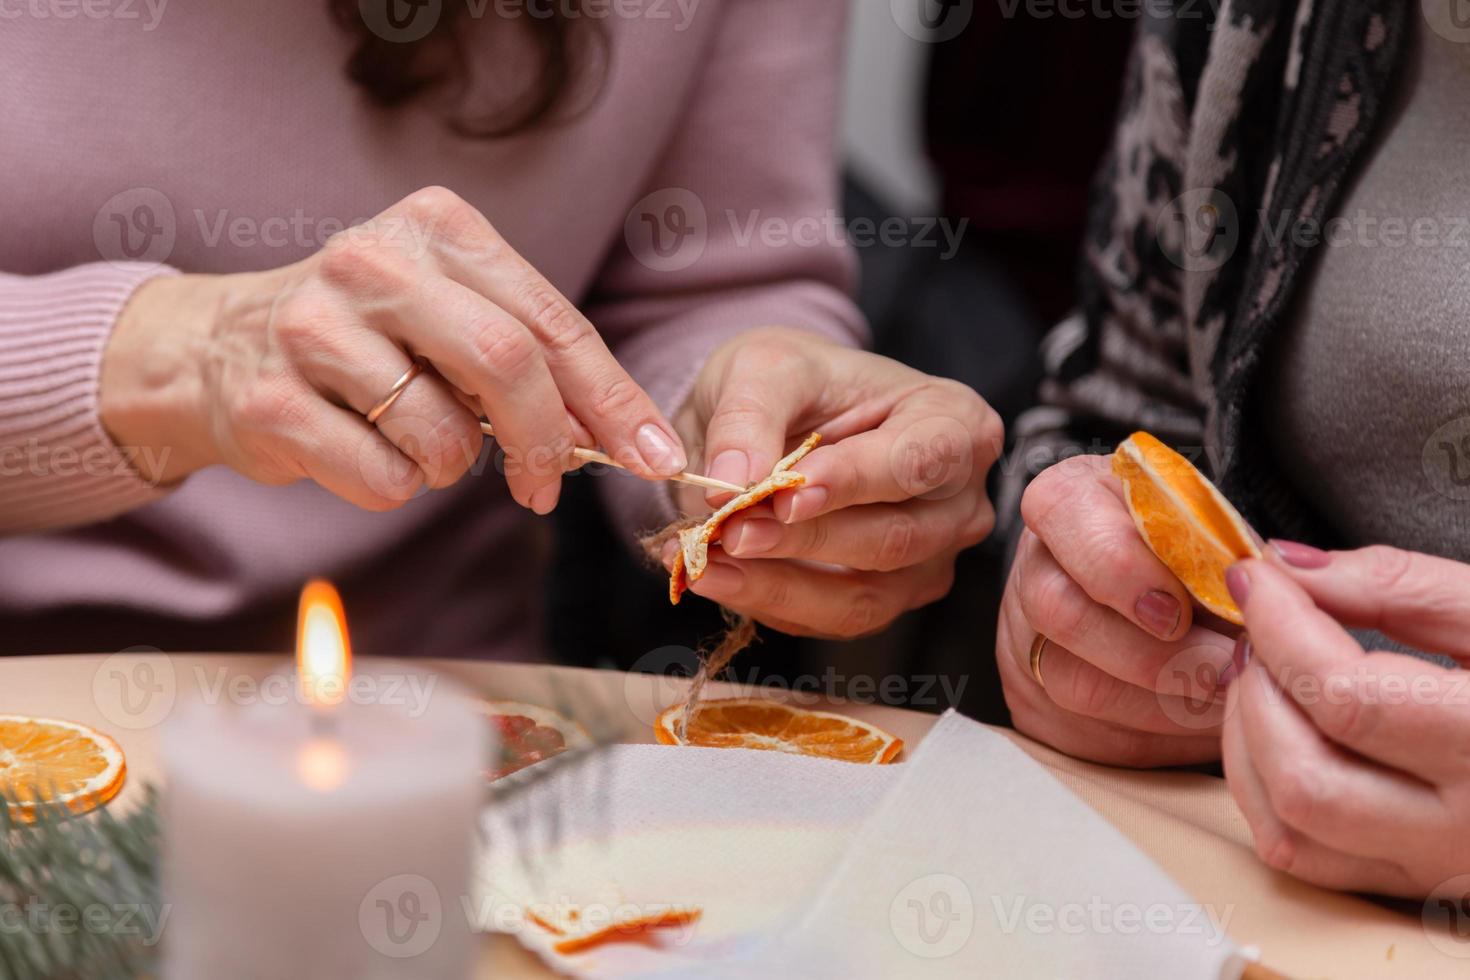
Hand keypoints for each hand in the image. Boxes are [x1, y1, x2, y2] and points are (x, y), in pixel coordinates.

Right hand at [100, 186, 684, 511]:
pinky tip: (359, 449)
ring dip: (451, 466)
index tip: (654, 453)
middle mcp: (372, 261)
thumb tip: (619, 434)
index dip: (611, 396)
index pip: (549, 320)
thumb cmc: (366, 337)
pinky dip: (394, 486)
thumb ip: (530, 358)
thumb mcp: (450, 316)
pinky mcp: (269, 400)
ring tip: (414, 440)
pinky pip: (382, 478)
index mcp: (436, 227)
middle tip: (544, 486)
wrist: (214, 348)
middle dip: (545, 440)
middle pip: (507, 361)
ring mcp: (312, 327)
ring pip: (443, 435)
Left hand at [664, 327, 1000, 637]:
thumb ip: (752, 415)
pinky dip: (764, 601)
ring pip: (863, 597)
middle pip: (893, 538)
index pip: (917, 461)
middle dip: (805, 540)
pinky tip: (712, 574)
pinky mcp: (883, 601)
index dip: (854, 483)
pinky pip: (828, 619)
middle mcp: (956, 502)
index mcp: (955, 424)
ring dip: (778, 585)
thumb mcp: (766, 367)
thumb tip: (733, 477)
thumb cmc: (793, 379)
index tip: (786, 495)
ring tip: (707, 561)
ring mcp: (926, 561)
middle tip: (731, 530)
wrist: (778, 412)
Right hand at [997, 454, 1235, 766]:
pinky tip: (1204, 720)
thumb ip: (1227, 546)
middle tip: (1226, 666)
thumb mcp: (1207, 525)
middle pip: (1062, 611)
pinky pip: (1090, 730)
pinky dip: (1158, 734)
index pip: (1062, 513)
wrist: (1156, 599)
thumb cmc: (1187, 551)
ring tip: (1230, 696)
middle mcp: (1035, 565)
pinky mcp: (1040, 701)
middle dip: (1153, 652)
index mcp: (1068, 501)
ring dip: (1163, 702)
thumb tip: (1270, 588)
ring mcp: (1027, 638)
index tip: (1180, 606)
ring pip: (1074, 682)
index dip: (1119, 566)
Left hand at [1222, 544, 1469, 897]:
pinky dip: (1259, 788)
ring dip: (1246, 741)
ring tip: (1267, 676)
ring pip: (1289, 825)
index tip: (1254, 577)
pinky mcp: (1410, 883)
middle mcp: (1467, 828)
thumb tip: (1286, 568)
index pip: (1349, 699)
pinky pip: (1298, 854)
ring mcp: (1436, 866)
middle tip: (1262, 632)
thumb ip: (1394, 584)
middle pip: (1306, 777)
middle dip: (1258, 692)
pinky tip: (1275, 730)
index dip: (1280, 629)